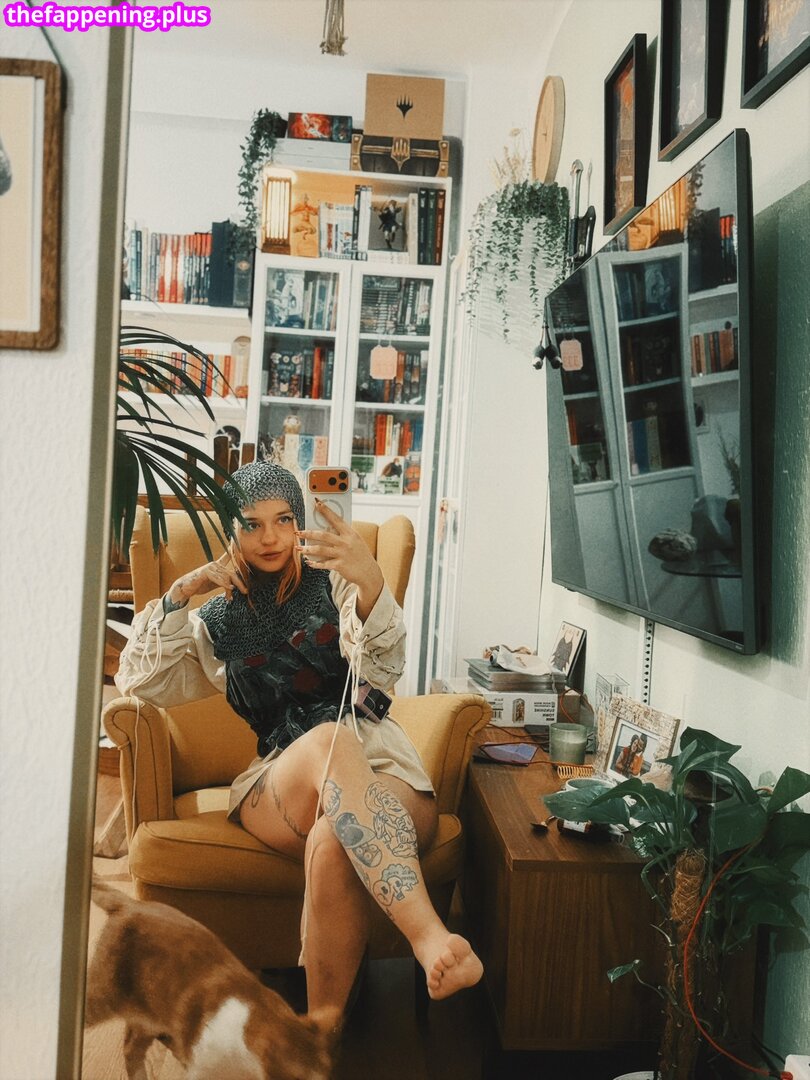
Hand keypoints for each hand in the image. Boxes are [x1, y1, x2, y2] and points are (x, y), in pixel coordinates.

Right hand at [168, 550, 247, 604]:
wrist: (186, 588)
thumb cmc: (200, 585)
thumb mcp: (215, 584)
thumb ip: (224, 583)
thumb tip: (234, 587)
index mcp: (217, 566)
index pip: (227, 557)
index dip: (233, 551)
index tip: (237, 543)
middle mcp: (215, 564)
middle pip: (231, 573)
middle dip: (239, 583)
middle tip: (245, 591)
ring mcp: (210, 567)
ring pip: (226, 578)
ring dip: (229, 589)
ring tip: (229, 598)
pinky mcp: (206, 572)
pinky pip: (218, 578)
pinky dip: (224, 584)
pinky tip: (229, 588)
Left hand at [296, 501, 383, 615]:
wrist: (369, 573)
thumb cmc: (360, 555)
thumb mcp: (355, 542)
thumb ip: (343, 535)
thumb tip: (325, 530)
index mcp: (350, 533)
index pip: (336, 519)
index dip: (326, 511)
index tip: (317, 503)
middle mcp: (346, 542)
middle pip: (323, 535)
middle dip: (308, 533)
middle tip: (298, 532)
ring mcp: (343, 554)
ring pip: (320, 549)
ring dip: (307, 549)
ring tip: (298, 548)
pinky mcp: (340, 566)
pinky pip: (323, 563)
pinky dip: (314, 563)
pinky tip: (308, 562)